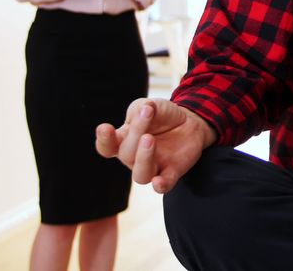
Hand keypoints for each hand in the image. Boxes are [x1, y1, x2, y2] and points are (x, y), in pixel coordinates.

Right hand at [96, 98, 216, 193]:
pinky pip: (163, 186)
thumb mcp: (149, 106)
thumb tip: (144, 109)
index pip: (106, 147)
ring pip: (140, 174)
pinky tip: (158, 182)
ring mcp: (153, 167)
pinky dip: (160, 185)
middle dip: (136, 132)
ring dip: (143, 158)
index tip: (104, 127)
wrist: (188, 122)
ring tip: (149, 139)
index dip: (103, 140)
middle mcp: (134, 158)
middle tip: (147, 113)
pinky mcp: (171, 172)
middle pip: (126, 154)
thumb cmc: (161, 116)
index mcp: (123, 141)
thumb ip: (142, 108)